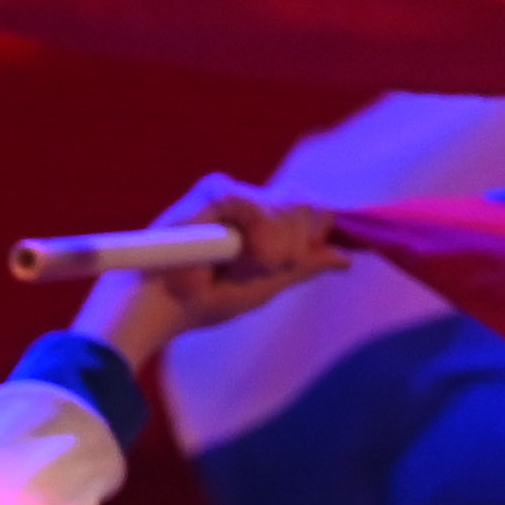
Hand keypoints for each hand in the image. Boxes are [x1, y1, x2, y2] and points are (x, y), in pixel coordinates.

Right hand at [73, 180, 338, 365]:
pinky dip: (255, 242)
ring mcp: (230, 195)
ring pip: (291, 208)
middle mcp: (249, 203)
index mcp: (263, 222)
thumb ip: (302, 267)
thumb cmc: (203, 302)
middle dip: (294, 249)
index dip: (321, 232)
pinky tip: (230, 259)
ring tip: (234, 269)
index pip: (314, 210)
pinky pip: (256, 206)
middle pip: (309, 206)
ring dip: (273, 252)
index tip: (306, 261)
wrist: (160, 310)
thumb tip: (345, 257)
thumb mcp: (263, 288)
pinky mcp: (211, 193)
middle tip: (257, 271)